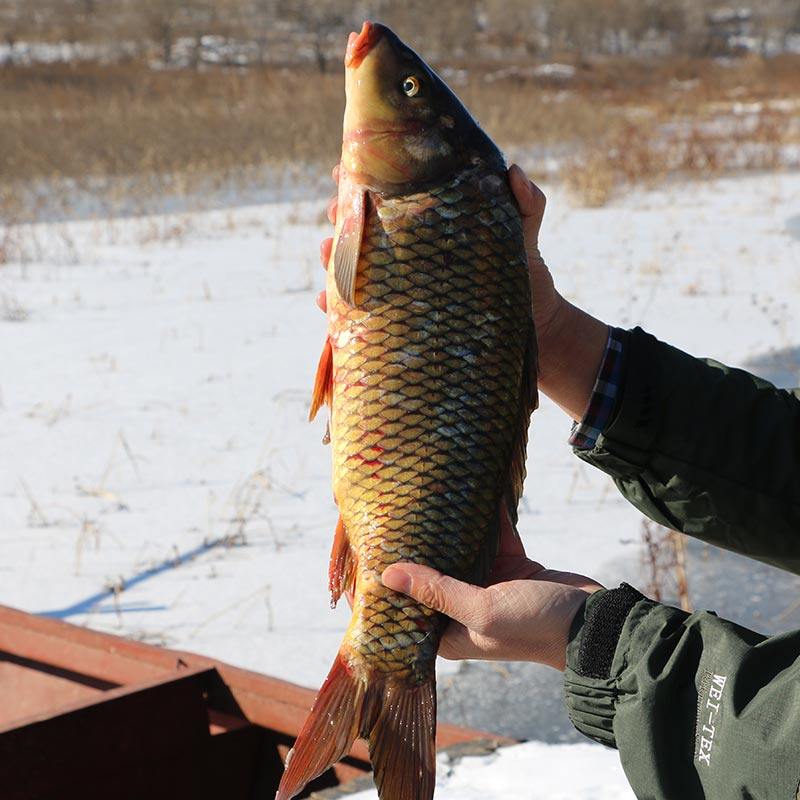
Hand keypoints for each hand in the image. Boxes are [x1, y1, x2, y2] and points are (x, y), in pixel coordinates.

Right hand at [316, 164, 560, 328]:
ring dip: (332, 258)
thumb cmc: (522, 267)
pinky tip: (326, 303)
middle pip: (363, 226)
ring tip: (325, 252)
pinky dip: (337, 308)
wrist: (531, 319)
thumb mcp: (524, 230)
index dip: (364, 176)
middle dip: (340, 215)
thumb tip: (513, 171)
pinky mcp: (401, 317)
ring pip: (354, 266)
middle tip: (333, 211)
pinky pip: (361, 312)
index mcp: (430, 220)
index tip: (345, 168)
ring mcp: (402, 282)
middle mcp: (409, 250)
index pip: (390, 193)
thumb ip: (526, 201)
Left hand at [381, 519, 602, 671]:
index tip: (364, 555)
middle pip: (430, 577)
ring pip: (458, 552)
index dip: (386, 587)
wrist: (597, 624)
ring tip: (422, 498)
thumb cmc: (536, 627)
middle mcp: (463, 611)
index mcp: (450, 633)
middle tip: (389, 515)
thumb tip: (389, 573)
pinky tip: (470, 490)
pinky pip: (491, 536)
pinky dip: (484, 516)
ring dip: (447, 528)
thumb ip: (437, 591)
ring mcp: (488, 587)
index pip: (407, 609)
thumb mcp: (481, 610)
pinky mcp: (512, 567)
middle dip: (414, 549)